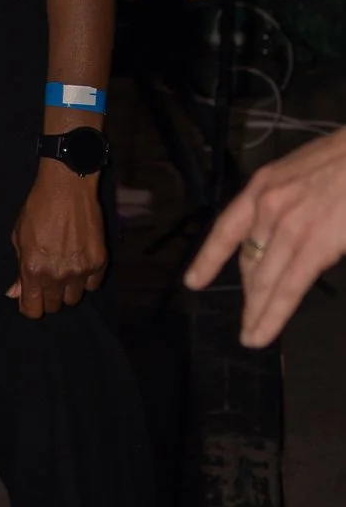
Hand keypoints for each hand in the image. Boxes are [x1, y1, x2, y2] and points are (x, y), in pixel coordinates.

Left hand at [10, 159, 105, 315]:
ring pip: (74, 298)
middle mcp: (58, 275)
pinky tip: (79, 263)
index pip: (32, 310)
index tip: (31, 298)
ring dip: (67, 289)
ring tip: (64, 270)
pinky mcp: (99, 262)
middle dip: (48, 297)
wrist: (67, 187)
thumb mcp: (19, 238)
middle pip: (54, 306)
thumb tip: (15, 293)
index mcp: (33, 270)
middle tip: (47, 278)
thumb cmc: (38, 209)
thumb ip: (18, 270)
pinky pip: (92, 285)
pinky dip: (86, 279)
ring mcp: (80, 270)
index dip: (30, 306)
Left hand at [186, 122, 345, 345]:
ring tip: (251, 334)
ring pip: (264, 279)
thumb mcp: (306, 172)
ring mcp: (288, 227)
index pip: (226, 228)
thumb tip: (291, 230)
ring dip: (257, 311)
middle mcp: (268, 206)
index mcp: (264, 185)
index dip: (209, 258)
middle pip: (249, 260)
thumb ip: (292, 201)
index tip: (194, 281)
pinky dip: (272, 316)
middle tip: (246, 318)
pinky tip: (259, 334)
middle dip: (249, 292)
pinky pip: (288, 288)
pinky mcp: (313, 246)